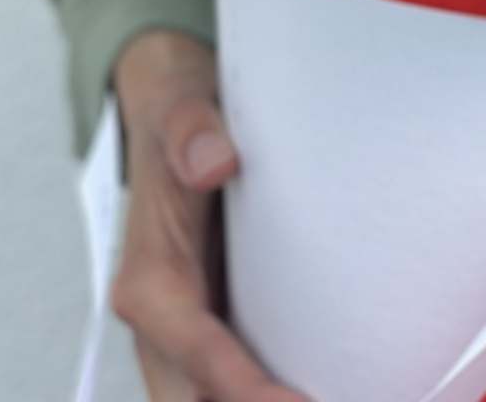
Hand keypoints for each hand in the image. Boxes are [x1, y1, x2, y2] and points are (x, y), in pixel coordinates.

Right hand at [109, 29, 309, 401]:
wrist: (173, 126)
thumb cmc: (182, 127)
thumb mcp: (184, 112)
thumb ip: (193, 132)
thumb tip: (215, 161)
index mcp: (150, 284)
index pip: (198, 353)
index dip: (246, 390)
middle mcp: (160, 326)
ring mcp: (183, 342)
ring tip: (336, 396)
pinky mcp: (211, 338)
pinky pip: (226, 390)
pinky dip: (259, 396)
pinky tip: (316, 391)